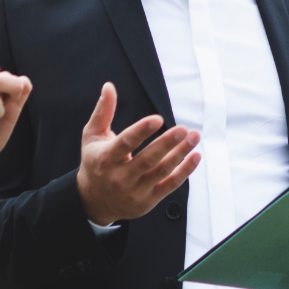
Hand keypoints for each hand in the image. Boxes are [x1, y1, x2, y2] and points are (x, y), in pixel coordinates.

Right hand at [75, 83, 201, 225]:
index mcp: (106, 158)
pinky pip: (169, 185)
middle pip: (147, 159)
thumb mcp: (92, 137)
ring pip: (161, 171)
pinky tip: (195, 156)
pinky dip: (185, 172)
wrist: (93, 201)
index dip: (141, 131)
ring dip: (180, 154)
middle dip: (167, 143)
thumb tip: (108, 86)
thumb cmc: (95, 163)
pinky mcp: (147, 200)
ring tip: (194, 137)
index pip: (125, 143)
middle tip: (184, 129)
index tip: (158, 119)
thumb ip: (103, 112)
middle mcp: (120, 177)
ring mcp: (135, 190)